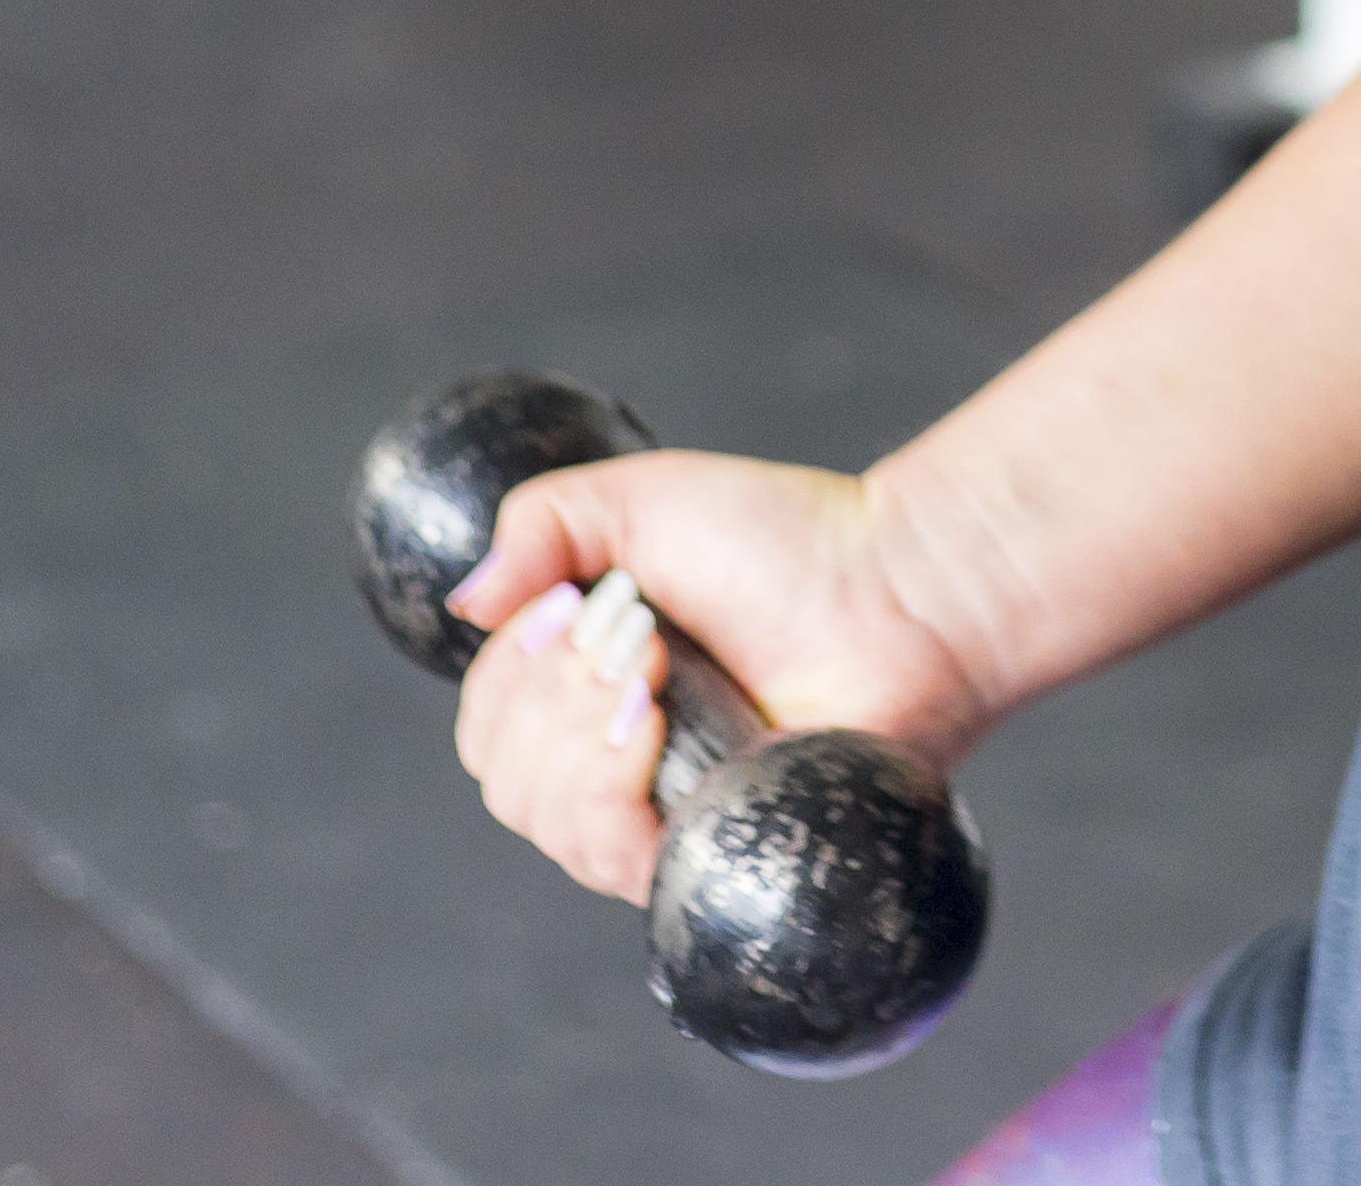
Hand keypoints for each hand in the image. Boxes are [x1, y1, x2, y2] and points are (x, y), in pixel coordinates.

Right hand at [440, 452, 989, 903]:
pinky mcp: (710, 854)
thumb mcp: (638, 503)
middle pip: (505, 780)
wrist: (895, 586)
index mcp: (591, 697)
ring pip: (545, 821)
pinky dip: (606, 785)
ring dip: (573, 732)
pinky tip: (645, 722)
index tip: (567, 604)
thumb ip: (539, 525)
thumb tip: (465, 602)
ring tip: (648, 666)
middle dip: (545, 694)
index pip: (490, 727)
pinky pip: (610, 857)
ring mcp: (664, 819)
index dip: (506, 671)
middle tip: (629, 631)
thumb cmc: (784, 541)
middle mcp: (617, 770)